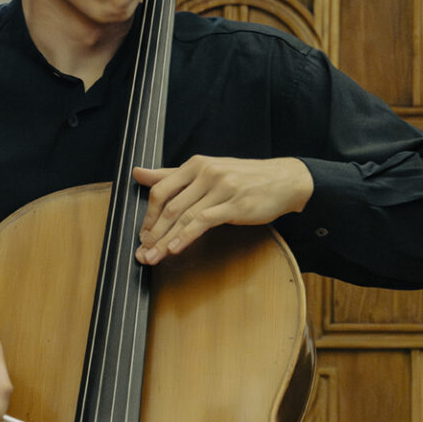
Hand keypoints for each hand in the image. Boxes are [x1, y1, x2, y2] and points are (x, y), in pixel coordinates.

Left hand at [133, 156, 313, 264]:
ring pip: (184, 217)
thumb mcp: (207, 171)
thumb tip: (138, 172)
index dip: (148, 216)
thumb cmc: (245, 178)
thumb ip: (172, 175)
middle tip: (142, 252)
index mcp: (196, 164)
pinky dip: (186, 236)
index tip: (143, 235)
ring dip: (165, 241)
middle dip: (153, 233)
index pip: (162, 190)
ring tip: (154, 257)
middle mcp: (206, 173)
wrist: (284, 180)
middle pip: (170, 206)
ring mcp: (221, 188)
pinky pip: (203, 222)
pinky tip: (176, 249)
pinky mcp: (234, 205)